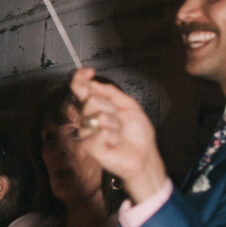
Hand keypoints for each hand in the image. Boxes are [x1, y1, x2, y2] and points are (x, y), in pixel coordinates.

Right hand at [69, 67, 167, 200]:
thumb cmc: (137, 133)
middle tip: (119, 118)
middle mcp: (89, 117)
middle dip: (110, 107)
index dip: (81, 78)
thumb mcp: (129, 105)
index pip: (81, 89)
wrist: (144, 154)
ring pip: (97, 115)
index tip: (88, 72)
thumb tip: (94, 82)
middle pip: (91, 100)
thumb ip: (111, 92)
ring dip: (114, 123)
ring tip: (118, 132)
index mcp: (97, 106)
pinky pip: (100, 131)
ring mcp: (88, 132)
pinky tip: (114, 141)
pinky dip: (112, 134)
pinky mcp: (90, 146)